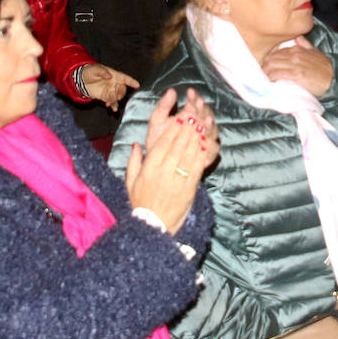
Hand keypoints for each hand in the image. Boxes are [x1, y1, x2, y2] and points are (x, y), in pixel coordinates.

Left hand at [81, 64, 139, 110]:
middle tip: (118, 97)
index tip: (137, 85)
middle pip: (122, 89)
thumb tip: (109, 76)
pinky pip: (111, 101)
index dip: (131, 81)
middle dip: (121, 93)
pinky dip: (112, 105)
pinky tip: (112, 108)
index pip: (124, 78)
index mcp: (113, 75)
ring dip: (116, 100)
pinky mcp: (105, 96)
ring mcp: (110, 90)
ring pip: (117, 96)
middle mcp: (114, 83)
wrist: (81, 80)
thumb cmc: (89, 72)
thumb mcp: (95, 70)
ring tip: (111, 103)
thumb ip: (103, 72)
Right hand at [126, 88, 205, 233]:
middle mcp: (164, 171)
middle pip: (178, 143)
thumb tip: (136, 145)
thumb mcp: (130, 183)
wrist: (154, 227)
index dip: (173, 127)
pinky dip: (203, 152)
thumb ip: (133, 162)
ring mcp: (178, 179)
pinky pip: (198, 166)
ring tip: (202, 121)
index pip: (163, 142)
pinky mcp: (190, 187)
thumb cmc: (141, 204)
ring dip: (196, 135)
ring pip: (189, 152)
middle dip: (187, 126)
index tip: (179, 115)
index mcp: (149, 168)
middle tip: (194, 112)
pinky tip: (207, 142)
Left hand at [260, 35, 332, 96]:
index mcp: (297, 48)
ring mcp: (294, 65)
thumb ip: (305, 44)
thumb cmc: (325, 68)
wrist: (334, 79)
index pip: (276, 52)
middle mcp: (294, 55)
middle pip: (271, 58)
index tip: (266, 66)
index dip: (269, 59)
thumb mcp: (315, 52)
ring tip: (265, 79)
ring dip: (266, 73)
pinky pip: (277, 74)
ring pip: (272, 66)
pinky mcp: (295, 75)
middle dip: (265, 66)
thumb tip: (297, 38)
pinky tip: (270, 82)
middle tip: (263, 74)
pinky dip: (271, 78)